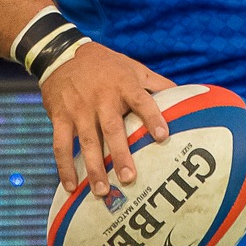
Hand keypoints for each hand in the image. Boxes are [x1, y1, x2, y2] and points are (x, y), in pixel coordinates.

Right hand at [41, 42, 174, 198]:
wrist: (62, 54)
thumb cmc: (105, 64)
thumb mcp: (132, 67)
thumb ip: (156, 83)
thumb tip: (186, 94)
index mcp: (123, 85)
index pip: (141, 101)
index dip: (152, 117)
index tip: (162, 136)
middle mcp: (101, 98)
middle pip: (112, 128)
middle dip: (120, 154)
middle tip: (129, 178)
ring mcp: (78, 109)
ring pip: (87, 141)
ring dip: (93, 168)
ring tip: (102, 191)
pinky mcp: (59, 117)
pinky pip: (60, 145)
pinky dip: (65, 167)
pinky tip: (71, 187)